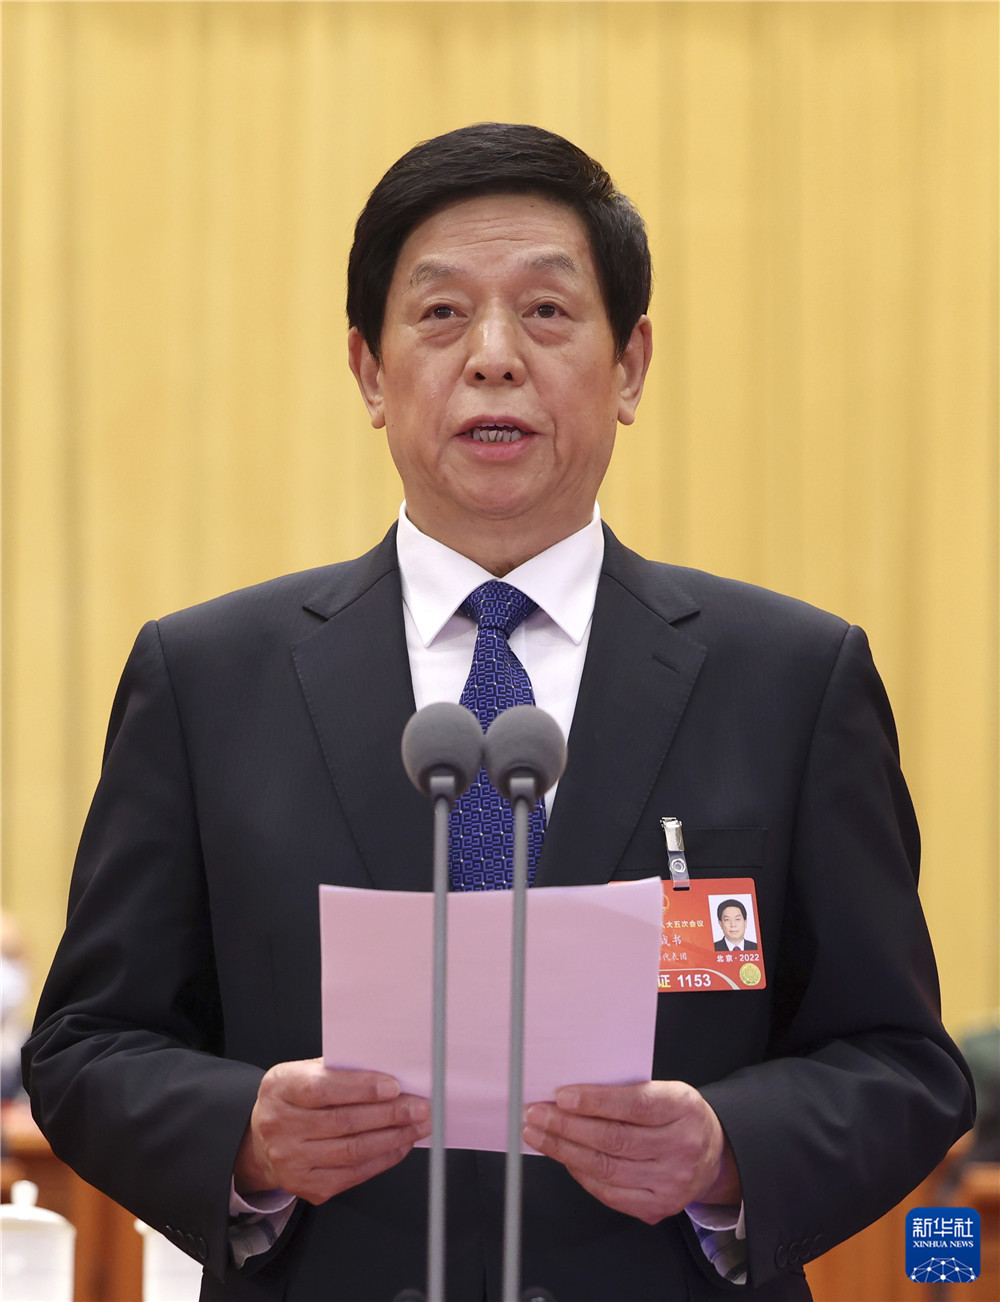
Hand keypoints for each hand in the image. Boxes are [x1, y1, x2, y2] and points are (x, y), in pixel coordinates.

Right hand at [234, 1059, 430, 1204]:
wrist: (264, 1140)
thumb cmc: (295, 1098)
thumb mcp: (304, 1072)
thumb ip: (339, 1070)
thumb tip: (388, 1074)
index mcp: (280, 1088)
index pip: (322, 1088)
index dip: (361, 1088)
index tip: (394, 1086)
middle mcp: (280, 1126)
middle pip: (343, 1122)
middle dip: (389, 1114)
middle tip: (420, 1107)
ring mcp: (291, 1161)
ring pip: (352, 1151)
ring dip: (393, 1138)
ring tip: (418, 1125)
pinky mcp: (307, 1186)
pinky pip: (353, 1175)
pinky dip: (383, 1159)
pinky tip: (400, 1144)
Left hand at [522, 1080, 739, 1224]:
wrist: (714, 1153)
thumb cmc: (680, 1115)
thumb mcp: (666, 1091)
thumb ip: (627, 1092)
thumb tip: (573, 1095)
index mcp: (682, 1109)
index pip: (634, 1105)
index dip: (595, 1101)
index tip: (562, 1096)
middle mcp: (680, 1148)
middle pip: (615, 1139)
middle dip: (567, 1127)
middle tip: (537, 1115)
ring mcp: (670, 1182)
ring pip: (607, 1168)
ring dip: (565, 1151)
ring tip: (539, 1135)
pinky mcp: (658, 1206)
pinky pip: (610, 1193)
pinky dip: (581, 1175)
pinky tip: (564, 1158)